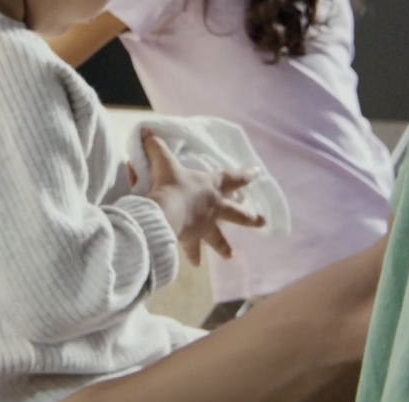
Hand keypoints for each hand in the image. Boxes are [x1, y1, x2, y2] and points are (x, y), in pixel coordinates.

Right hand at [141, 131, 264, 265]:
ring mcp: (204, 226)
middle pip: (236, 213)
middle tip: (262, 222)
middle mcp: (212, 208)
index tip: (258, 174)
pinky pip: (192, 250)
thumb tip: (146, 130)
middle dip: (250, 218)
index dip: (245, 175)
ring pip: (218, 238)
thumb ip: (156, 146)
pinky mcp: (191, 240)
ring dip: (224, 247)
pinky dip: (192, 256)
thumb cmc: (168, 184)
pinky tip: (195, 265)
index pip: (232, 178)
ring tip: (230, 256)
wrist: (165, 211)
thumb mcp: (162, 161)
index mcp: (210, 186)